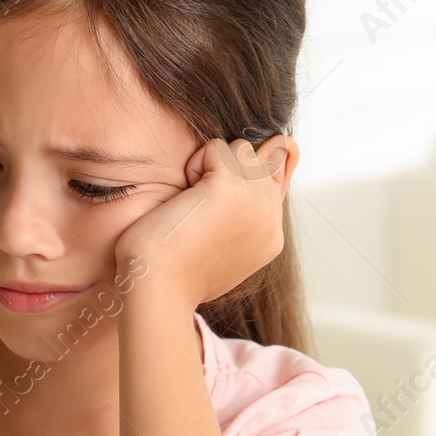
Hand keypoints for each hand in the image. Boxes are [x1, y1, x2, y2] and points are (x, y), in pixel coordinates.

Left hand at [113, 135, 295, 307]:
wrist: (159, 288)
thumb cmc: (176, 272)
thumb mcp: (221, 248)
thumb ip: (241, 218)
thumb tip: (250, 179)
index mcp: (271, 236)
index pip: (276, 179)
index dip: (248, 175)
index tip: (219, 196)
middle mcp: (271, 218)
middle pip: (260, 159)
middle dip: (226, 171)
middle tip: (200, 208)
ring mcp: (257, 201)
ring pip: (241, 149)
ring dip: (211, 166)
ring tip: (192, 203)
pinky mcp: (232, 187)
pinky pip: (217, 148)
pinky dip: (195, 166)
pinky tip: (185, 199)